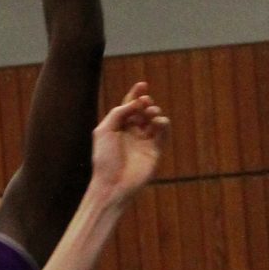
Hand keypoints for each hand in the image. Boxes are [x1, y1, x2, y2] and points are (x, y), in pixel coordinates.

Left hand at [90, 83, 168, 204]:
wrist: (113, 185)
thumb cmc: (105, 159)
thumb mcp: (104, 131)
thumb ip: (118, 113)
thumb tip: (135, 103)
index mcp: (118, 127)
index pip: (129, 107)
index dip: (135, 94)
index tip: (142, 84)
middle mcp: (132, 133)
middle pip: (143, 111)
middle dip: (145, 102)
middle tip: (144, 102)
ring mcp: (144, 142)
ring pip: (154, 120)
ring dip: (154, 112)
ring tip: (151, 113)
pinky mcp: (155, 151)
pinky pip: (163, 133)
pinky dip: (163, 124)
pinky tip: (158, 122)